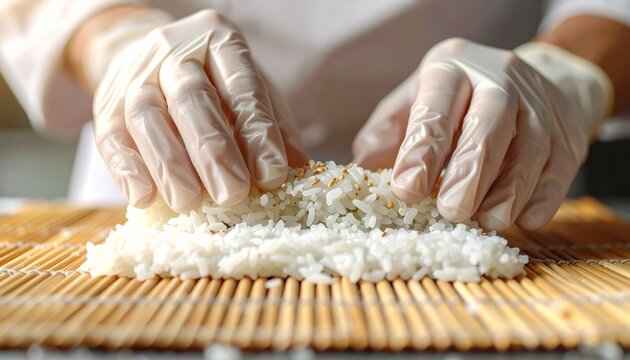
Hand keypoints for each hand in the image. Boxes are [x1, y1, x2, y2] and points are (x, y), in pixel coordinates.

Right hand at [93, 9, 306, 211]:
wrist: (150, 57)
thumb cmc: (214, 81)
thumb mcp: (251, 90)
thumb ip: (274, 124)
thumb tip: (299, 166)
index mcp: (219, 41)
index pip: (241, 86)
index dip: (257, 133)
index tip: (271, 176)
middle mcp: (174, 51)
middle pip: (192, 99)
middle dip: (213, 152)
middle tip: (232, 194)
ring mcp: (135, 75)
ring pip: (147, 116)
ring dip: (169, 164)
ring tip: (189, 203)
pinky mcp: (105, 104)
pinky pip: (110, 135)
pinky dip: (127, 169)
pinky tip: (144, 197)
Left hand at [353, 38, 610, 229]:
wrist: (531, 82)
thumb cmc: (458, 100)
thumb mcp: (415, 101)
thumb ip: (388, 132)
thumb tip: (364, 168)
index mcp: (452, 69)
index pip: (436, 108)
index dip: (421, 150)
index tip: (406, 189)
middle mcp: (499, 79)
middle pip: (489, 124)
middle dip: (469, 172)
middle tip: (451, 211)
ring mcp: (539, 104)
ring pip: (530, 147)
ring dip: (508, 190)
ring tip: (487, 221)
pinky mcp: (567, 132)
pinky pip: (560, 166)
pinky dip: (543, 195)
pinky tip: (526, 219)